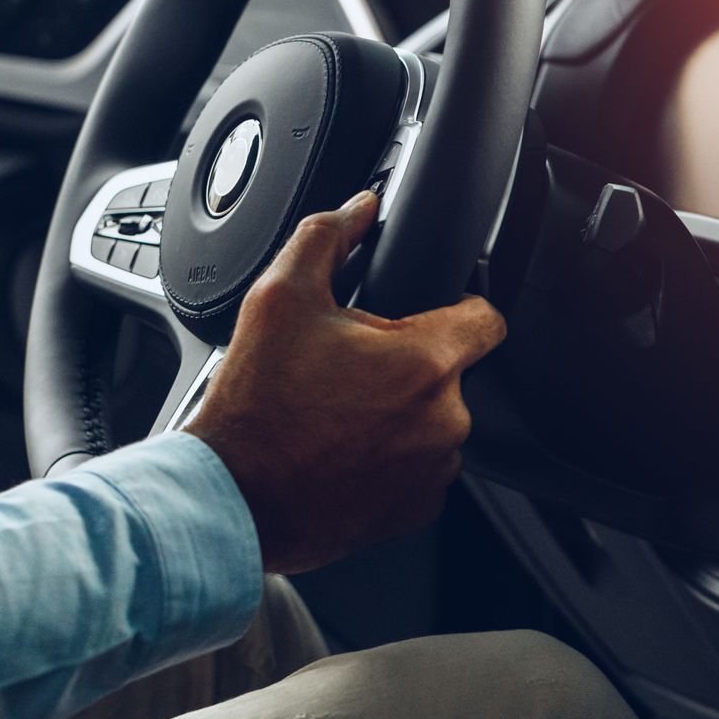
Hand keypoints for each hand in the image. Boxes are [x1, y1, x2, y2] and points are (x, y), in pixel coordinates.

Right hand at [184, 192, 506, 573]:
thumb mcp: (280, 298)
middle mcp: (445, 419)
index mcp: (427, 362)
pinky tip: (345, 450)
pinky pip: (421, 469)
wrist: (231, 497)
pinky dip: (393, 458)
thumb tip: (359, 208)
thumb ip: (327, 237)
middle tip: (352, 369)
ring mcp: (434, 469)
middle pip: (451, 371)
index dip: (460, 305)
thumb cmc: (256, 407)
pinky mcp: (417, 509)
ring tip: (341, 413)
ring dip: (402, 413)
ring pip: (435, 421)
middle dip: (409, 364)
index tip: (430, 313)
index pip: (488, 318)